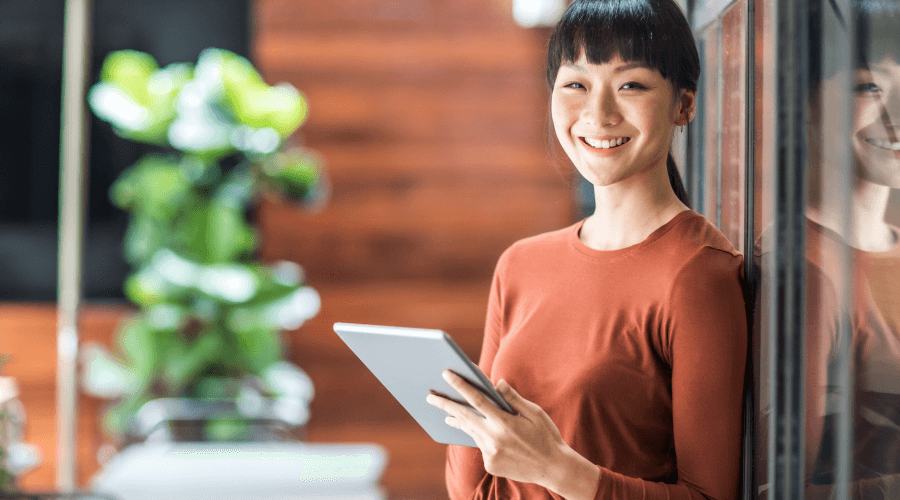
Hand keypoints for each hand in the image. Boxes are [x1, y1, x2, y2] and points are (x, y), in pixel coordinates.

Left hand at [425, 370, 569, 487]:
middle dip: (445, 405)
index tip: (446, 374)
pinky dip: (479, 437)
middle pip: (463, 417)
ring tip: (445, 414)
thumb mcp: (534, 413)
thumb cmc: (546, 436)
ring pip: (470, 432)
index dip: (460, 385)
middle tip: (430, 396)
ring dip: (457, 421)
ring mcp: (491, 454)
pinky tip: (477, 431)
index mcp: (505, 422)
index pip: (477, 399)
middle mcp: (494, 439)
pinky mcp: (491, 464)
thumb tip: (496, 382)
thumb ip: (513, 398)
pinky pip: (481, 446)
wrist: (554, 469)